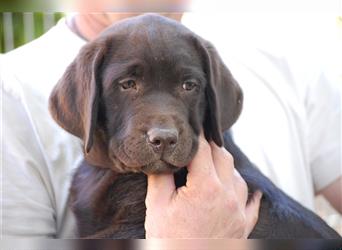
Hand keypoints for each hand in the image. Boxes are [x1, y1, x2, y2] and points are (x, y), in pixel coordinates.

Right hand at [144, 134, 262, 237]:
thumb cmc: (168, 241)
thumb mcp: (156, 206)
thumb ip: (160, 177)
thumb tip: (161, 157)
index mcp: (206, 187)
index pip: (203, 150)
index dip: (197, 134)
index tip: (193, 125)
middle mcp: (228, 196)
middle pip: (224, 158)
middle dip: (211, 147)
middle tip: (200, 141)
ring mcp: (238, 212)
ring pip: (239, 177)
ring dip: (227, 167)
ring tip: (215, 164)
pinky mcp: (243, 226)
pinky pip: (252, 205)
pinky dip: (250, 195)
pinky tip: (251, 191)